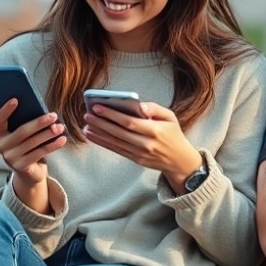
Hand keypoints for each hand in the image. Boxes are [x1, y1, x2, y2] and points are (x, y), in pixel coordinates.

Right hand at [0, 98, 66, 186]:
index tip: (16, 99)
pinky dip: (53, 145)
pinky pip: (39, 152)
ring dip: (49, 133)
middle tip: (54, 115)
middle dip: (39, 122)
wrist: (30, 172)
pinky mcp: (21, 166)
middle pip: (22, 131)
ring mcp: (10, 158)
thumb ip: (27, 123)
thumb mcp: (26, 135)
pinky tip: (62, 139)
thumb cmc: (29, 146)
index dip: (6, 110)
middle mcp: (1, 146)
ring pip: (32, 142)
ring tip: (61, 127)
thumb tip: (41, 110)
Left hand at [82, 101, 202, 189]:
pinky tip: (94, 136)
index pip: (129, 121)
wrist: (179, 160)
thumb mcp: (170, 117)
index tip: (97, 107)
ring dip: (99, 134)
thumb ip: (154, 108)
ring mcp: (140, 153)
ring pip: (115, 142)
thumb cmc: (173, 134)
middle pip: (119, 132)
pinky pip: (117, 150)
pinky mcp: (135, 160)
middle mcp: (146, 143)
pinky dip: (104, 143)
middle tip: (87, 115)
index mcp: (155, 130)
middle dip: (101, 123)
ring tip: (86, 126)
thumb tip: (138, 105)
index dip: (112, 114)